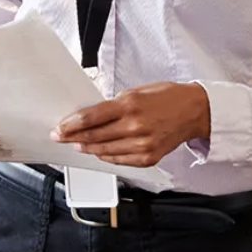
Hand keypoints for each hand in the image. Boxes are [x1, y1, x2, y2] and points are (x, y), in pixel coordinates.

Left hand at [55, 84, 210, 169]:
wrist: (193, 111)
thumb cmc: (166, 98)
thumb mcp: (136, 92)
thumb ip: (113, 105)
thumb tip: (90, 116)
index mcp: (129, 105)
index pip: (90, 118)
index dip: (70, 126)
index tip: (59, 129)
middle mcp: (135, 126)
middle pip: (94, 137)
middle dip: (73, 138)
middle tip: (61, 138)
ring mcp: (142, 145)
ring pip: (104, 151)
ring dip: (88, 148)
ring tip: (79, 145)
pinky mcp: (148, 158)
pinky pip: (119, 160)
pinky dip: (106, 156)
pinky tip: (99, 152)